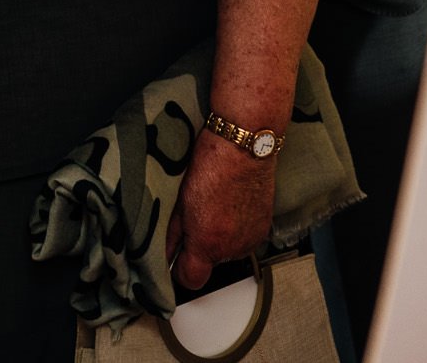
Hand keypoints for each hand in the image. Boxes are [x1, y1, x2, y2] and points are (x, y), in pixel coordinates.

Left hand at [169, 130, 278, 289]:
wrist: (244, 146)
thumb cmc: (210, 166)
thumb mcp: (180, 202)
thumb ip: (172, 235)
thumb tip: (163, 255)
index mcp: (207, 243)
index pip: (190, 280)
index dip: (179, 271)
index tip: (176, 259)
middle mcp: (231, 248)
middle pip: (209, 264)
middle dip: (200, 248)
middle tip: (197, 219)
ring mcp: (250, 240)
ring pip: (228, 253)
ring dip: (220, 239)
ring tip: (216, 209)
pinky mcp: (263, 229)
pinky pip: (244, 240)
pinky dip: (237, 230)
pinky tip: (231, 207)